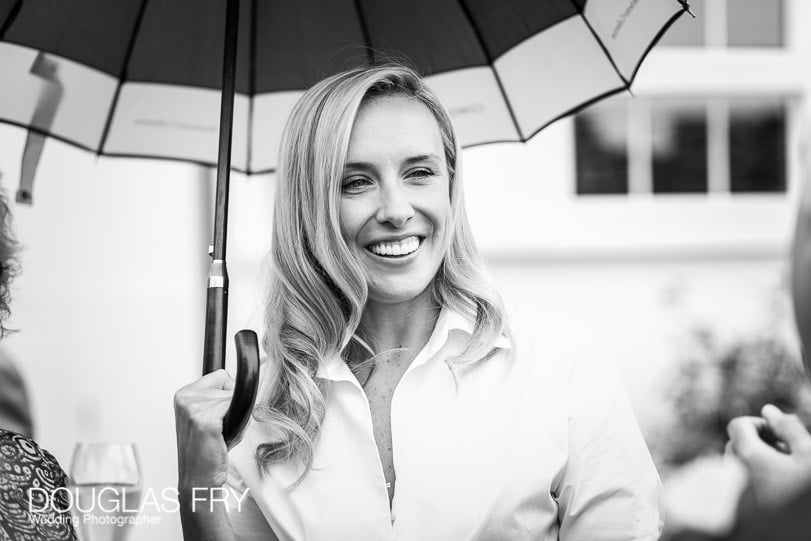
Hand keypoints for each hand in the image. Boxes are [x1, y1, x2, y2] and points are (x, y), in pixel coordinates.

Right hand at [174, 369, 233, 491]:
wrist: (198, 479)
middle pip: (230, 384)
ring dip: (237, 417)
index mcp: (184, 394)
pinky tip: (222, 438)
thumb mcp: (210, 416)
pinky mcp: (205, 420)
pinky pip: (238, 408)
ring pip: (236, 398)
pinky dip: (239, 424)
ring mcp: (194, 407)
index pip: (221, 375)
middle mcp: (186, 397)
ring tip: (222, 435)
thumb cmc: (208, 450)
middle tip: (221, 428)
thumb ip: (222, 397)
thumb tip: (250, 383)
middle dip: (233, 405)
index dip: (229, 393)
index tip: (223, 411)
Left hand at [727, 404, 810, 508]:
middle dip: (757, 444)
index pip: (737, 426)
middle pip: (735, 447)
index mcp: (749, 459)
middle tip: (787, 455)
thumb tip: (769, 409)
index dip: (759, 425)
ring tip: (786, 475)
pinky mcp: (739, 516)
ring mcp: (734, 498)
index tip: (780, 435)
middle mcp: (734, 478)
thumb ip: (789, 428)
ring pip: (736, 469)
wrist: (805, 535)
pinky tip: (779, 494)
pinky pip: (738, 489)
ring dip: (755, 465)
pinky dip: (753, 484)